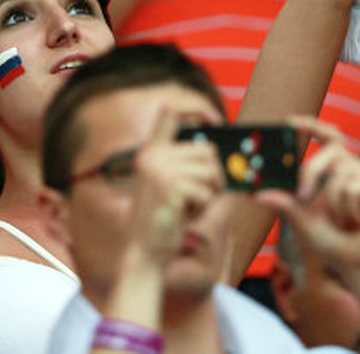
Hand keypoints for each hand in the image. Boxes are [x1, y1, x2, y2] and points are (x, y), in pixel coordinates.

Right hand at [125, 106, 224, 268]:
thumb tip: (212, 147)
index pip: (171, 113)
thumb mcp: (166, 183)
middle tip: (196, 197)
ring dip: (209, 193)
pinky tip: (183, 216)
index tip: (215, 118)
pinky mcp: (171, 186)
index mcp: (149, 151)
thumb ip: (181, 161)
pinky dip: (202, 208)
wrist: (144, 251)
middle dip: (212, 175)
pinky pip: (207, 192)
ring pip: (211, 171)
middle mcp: (152, 155)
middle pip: (206, 150)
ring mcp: (160, 169)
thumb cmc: (161, 220)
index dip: (196, 108)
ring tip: (187, 207)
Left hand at [255, 117, 359, 280]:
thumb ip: (284, 204)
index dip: (313, 126)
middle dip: (312, 171)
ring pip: (339, 173)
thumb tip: (256, 194)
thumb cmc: (337, 246)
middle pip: (330, 150)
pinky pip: (353, 186)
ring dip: (334, 203)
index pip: (328, 138)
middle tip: (303, 196)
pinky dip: (349, 208)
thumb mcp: (304, 221)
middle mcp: (358, 168)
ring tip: (346, 222)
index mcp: (340, 171)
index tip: (290, 121)